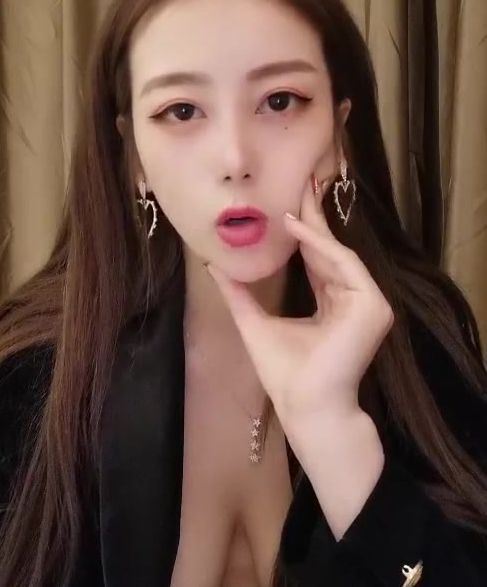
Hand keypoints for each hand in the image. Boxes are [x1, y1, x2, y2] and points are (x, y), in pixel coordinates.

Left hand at [207, 173, 393, 427]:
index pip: (318, 259)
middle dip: (314, 216)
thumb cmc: (284, 375)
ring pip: (338, 254)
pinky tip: (297, 228)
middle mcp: (354, 300)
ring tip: (293, 197)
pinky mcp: (372, 306)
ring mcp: (368, 303)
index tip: (289, 201)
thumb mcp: (254, 323)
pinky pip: (346, 265)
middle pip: (330, 250)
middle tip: (301, 179)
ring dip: (314, 226)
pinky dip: (321, 246)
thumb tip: (214, 265)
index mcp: (333, 305)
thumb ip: (239, 294)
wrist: (304, 407)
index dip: (304, 230)